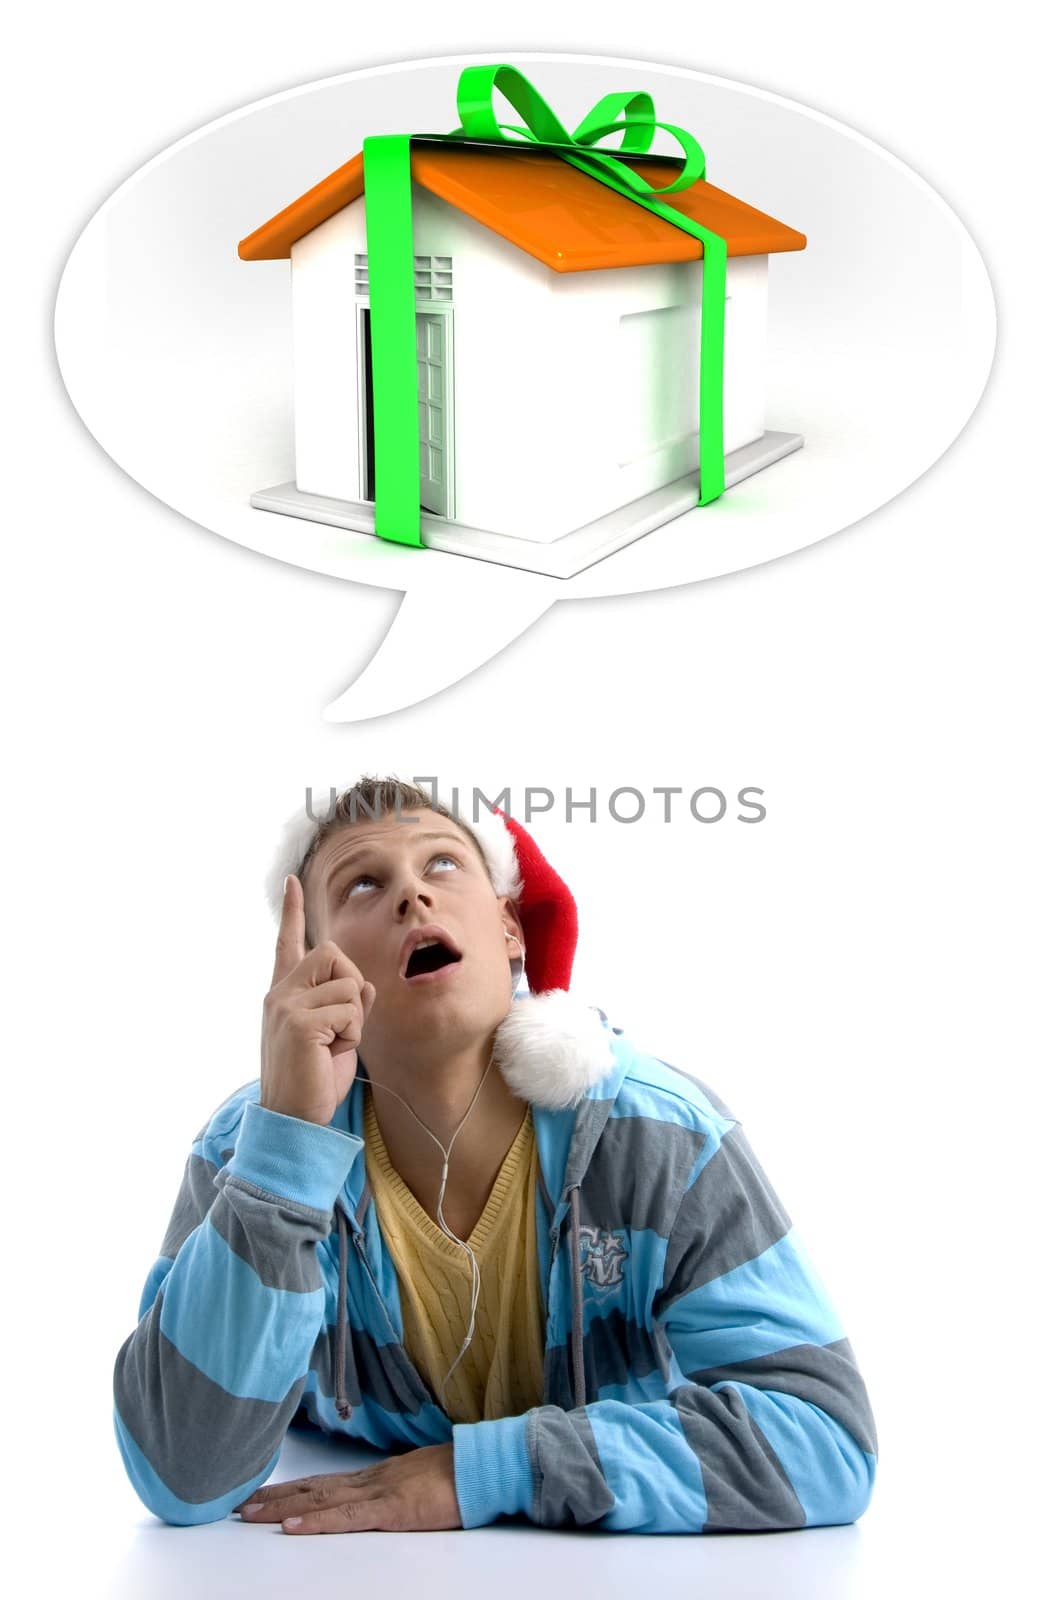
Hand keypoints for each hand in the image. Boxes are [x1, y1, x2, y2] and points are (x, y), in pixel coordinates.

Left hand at [234, 1443, 461, 1533]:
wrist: (484, 1467)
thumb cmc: (457, 1476)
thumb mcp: (417, 1482)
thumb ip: (392, 1489)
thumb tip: (374, 1499)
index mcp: (375, 1476)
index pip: (322, 1481)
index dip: (290, 1488)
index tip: (260, 1494)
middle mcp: (369, 1480)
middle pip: (312, 1487)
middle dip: (274, 1497)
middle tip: (238, 1505)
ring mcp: (378, 1492)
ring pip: (321, 1499)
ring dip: (282, 1507)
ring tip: (251, 1514)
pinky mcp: (392, 1510)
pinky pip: (347, 1517)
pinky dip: (318, 1521)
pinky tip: (294, 1526)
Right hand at [260, 874, 376, 1127]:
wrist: (293, 1120)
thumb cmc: (314, 1081)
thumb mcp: (336, 1038)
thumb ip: (348, 1008)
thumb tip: (368, 986)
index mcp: (285, 994)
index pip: (288, 943)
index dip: (292, 912)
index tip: (291, 881)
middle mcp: (280, 993)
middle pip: (334, 953)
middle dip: (352, 985)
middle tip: (341, 1027)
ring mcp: (286, 1004)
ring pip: (348, 984)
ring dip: (354, 1018)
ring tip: (333, 1046)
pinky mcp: (298, 1021)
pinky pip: (350, 1009)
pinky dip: (351, 1033)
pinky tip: (331, 1052)